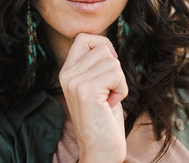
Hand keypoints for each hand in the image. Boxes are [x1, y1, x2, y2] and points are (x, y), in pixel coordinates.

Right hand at [59, 33, 127, 162]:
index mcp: (67, 71)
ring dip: (119, 81)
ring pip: (112, 60)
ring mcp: (74, 81)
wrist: (100, 151)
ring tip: (108, 100)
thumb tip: (107, 45)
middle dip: (114, 68)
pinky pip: (116, 73)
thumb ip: (95, 65)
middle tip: (107, 91)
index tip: (109, 65)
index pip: (84, 38)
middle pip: (102, 47)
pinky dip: (122, 89)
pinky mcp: (86, 90)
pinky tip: (111, 104)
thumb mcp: (97, 86)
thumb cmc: (104, 119)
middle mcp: (67, 74)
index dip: (103, 45)